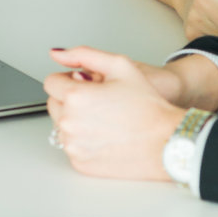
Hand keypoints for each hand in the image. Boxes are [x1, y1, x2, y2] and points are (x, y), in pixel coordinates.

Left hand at [43, 46, 186, 179]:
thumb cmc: (148, 106)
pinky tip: (105, 135)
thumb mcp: (120, 65)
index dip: (69, 79)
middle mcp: (69, 123)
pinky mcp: (80, 163)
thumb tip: (57, 53)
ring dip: (76, 120)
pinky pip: (72, 146)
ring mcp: (73, 146)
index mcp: (76, 96)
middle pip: (54, 104)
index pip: (51, 82)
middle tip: (99, 101)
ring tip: (104, 119)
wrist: (166, 141)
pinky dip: (83, 140)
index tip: (85, 84)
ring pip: (62, 126)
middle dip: (71, 100)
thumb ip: (84, 54)